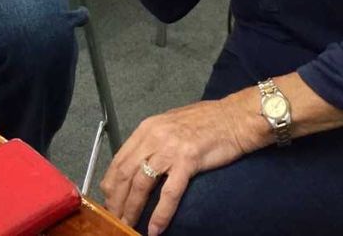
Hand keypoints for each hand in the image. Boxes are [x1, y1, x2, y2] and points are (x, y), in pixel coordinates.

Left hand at [101, 94, 263, 235]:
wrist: (234, 118)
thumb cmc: (206, 122)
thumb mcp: (171, 125)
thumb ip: (153, 141)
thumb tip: (139, 164)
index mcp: (148, 128)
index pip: (119, 159)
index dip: (110, 184)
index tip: (108, 200)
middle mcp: (154, 136)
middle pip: (125, 174)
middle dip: (116, 200)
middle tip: (114, 218)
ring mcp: (170, 148)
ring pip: (141, 184)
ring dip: (132, 209)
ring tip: (127, 226)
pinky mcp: (188, 161)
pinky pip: (169, 193)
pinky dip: (160, 214)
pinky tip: (155, 228)